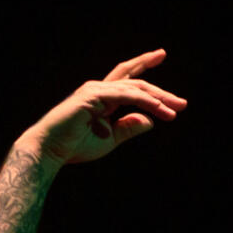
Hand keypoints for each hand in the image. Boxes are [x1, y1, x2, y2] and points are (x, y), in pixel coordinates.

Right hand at [21, 48, 187, 165]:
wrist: (50, 150)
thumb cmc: (74, 146)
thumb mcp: (109, 139)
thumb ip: (128, 128)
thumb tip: (151, 121)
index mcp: (102, 98)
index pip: (130, 84)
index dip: (151, 87)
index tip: (174, 100)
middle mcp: (99, 89)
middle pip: (136, 81)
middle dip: (160, 91)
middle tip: (182, 102)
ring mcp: (95, 90)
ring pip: (134, 88)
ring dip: (157, 99)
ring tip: (175, 109)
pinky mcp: (93, 95)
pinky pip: (125, 95)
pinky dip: (144, 101)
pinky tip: (159, 110)